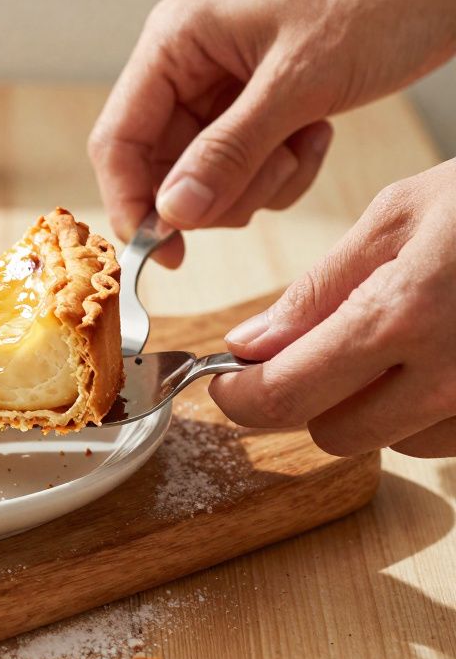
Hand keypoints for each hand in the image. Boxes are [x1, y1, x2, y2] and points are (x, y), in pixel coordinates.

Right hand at [88, 0, 455, 265]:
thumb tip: (171, 214)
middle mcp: (184, 68)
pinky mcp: (248, 112)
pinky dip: (280, 174)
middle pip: (159, 169)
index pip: (118, 138)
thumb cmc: (372, 4)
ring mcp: (215, 92)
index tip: (163, 251)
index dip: (130, 201)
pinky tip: (314, 135)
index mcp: (175, 42)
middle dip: (215, 192)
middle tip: (267, 178)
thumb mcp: (299, 84)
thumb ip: (229, 152)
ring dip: (255, 183)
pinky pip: (241, 175)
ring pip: (202, 181)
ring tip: (302, 142)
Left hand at [209, 163, 455, 457]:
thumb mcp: (401, 217)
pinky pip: (444, 439)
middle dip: (305, 399)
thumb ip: (319, 289)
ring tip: (395, 338)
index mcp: (402, 317)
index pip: (284, 396)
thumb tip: (248, 345)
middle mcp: (449, 376)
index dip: (238, 397)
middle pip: (333, 435)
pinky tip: (438, 353)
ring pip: (391, 442)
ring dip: (371, 404)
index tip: (225, 381)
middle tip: (305, 352)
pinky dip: (424, 408)